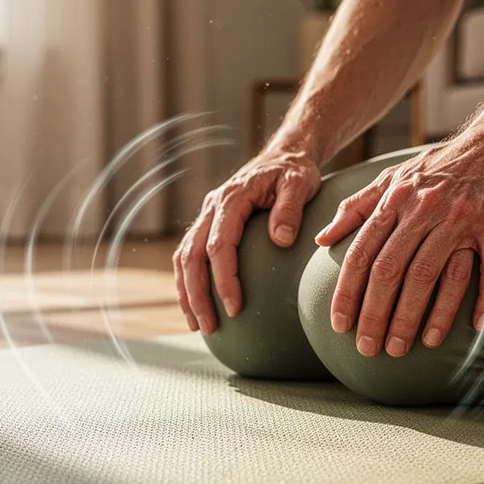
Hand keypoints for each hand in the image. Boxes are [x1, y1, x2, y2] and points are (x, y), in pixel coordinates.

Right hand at [174, 148, 320, 334]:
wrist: (283, 156)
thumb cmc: (294, 172)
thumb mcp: (300, 183)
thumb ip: (290, 209)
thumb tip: (281, 240)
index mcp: (231, 198)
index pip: (219, 245)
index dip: (223, 278)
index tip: (234, 307)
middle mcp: (211, 208)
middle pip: (191, 256)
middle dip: (197, 295)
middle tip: (209, 327)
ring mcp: (205, 217)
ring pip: (183, 259)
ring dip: (186, 293)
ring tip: (197, 325)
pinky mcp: (207, 225)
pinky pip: (188, 256)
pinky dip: (187, 283)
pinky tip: (196, 308)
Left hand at [314, 126, 483, 356]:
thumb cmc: (442, 165)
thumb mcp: (393, 178)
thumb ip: (356, 208)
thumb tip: (322, 238)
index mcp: (395, 200)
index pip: (362, 254)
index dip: (348, 292)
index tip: (339, 324)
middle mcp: (424, 209)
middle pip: (391, 270)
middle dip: (375, 314)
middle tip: (368, 348)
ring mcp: (461, 218)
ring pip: (431, 275)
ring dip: (416, 316)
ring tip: (403, 347)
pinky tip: (476, 328)